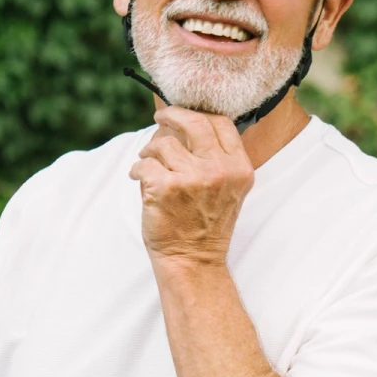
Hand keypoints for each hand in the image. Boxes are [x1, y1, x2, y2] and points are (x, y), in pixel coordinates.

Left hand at [130, 106, 253, 264]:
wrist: (193, 262)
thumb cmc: (205, 226)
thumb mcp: (227, 190)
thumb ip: (215, 158)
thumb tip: (181, 124)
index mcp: (240, 169)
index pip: (221, 123)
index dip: (198, 114)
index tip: (183, 115)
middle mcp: (220, 170)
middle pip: (194, 122)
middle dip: (172, 115)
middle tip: (160, 117)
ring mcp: (194, 178)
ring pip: (163, 143)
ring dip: (149, 150)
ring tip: (147, 163)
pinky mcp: (166, 187)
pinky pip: (144, 163)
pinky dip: (136, 169)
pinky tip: (138, 178)